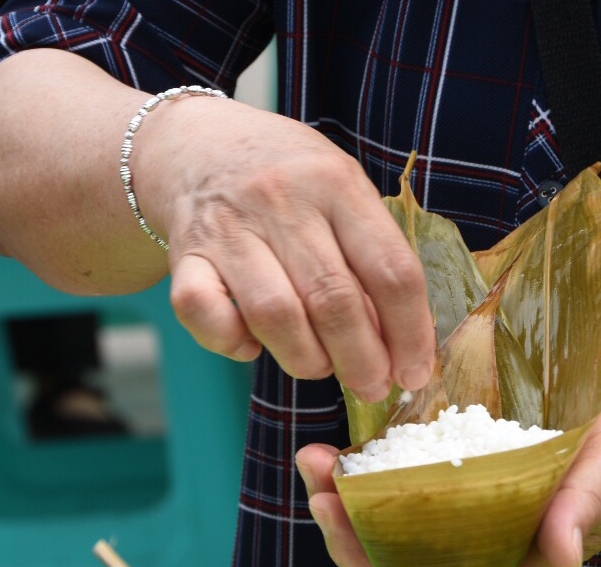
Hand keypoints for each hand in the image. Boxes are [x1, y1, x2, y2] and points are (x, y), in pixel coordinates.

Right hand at [131, 97, 434, 400]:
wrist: (200, 146)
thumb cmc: (289, 179)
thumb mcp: (342, 191)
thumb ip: (370, 255)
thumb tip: (399, 344)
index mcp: (337, 183)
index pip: (390, 270)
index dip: (410, 333)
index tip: (414, 371)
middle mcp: (281, 200)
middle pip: (333, 300)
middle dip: (362, 361)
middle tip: (373, 386)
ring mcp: (228, 228)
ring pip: (275, 316)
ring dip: (306, 360)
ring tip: (320, 366)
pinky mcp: (185, 255)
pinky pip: (206, 315)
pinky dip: (233, 345)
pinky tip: (252, 344)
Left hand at [297, 378, 600, 566]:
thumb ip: (585, 509)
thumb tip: (560, 554)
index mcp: (520, 566)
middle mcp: (484, 550)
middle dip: (355, 545)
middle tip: (322, 498)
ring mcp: (469, 517)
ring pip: (396, 531)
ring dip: (350, 506)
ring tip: (317, 464)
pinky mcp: (461, 478)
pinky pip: (407, 488)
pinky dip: (371, 472)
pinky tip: (344, 446)